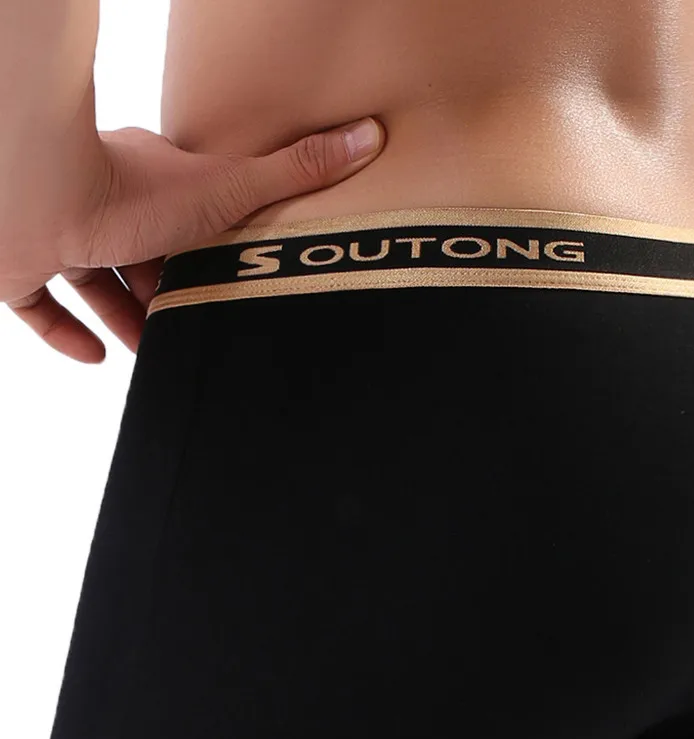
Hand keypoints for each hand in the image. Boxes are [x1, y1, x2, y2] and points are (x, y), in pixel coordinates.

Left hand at [0, 116, 384, 363]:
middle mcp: (100, 207)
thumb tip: (369, 135)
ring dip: (124, 318)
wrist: (39, 198)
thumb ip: (296, 172)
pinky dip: (65, 333)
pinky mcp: (18, 269)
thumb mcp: (230, 190)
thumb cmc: (132, 192)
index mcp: (150, 183)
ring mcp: (56, 236)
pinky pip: (39, 306)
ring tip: (155, 354)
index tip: (221, 277)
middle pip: (138, 253)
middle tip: (194, 326)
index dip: (200, 247)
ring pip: (91, 282)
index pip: (180, 215)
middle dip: (165, 291)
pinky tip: (95, 358)